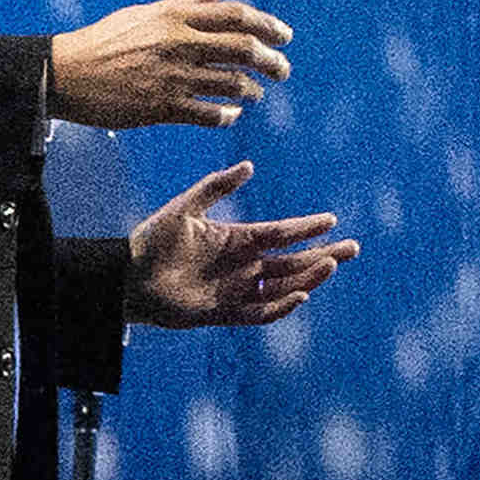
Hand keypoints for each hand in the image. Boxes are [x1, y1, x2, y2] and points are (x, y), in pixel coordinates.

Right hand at [50, 0, 291, 129]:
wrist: (65, 73)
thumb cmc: (105, 40)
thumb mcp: (145, 13)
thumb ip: (186, 4)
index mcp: (175, 17)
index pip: (236, 15)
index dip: (268, 25)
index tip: (285, 37)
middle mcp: (178, 43)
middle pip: (243, 49)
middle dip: (273, 62)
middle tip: (282, 70)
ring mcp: (172, 77)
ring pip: (233, 84)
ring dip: (252, 91)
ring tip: (256, 94)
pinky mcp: (162, 107)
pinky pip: (210, 114)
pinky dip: (228, 115)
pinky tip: (232, 114)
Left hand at [125, 164, 356, 330]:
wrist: (127, 277)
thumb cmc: (153, 241)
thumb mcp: (185, 208)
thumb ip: (216, 186)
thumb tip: (250, 166)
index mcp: (237, 240)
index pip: (280, 234)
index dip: (305, 227)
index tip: (331, 220)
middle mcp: (243, 266)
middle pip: (292, 260)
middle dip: (322, 254)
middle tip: (352, 248)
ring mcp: (236, 290)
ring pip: (282, 285)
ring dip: (308, 277)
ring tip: (331, 265)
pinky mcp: (224, 313)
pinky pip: (260, 312)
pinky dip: (281, 306)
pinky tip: (300, 295)